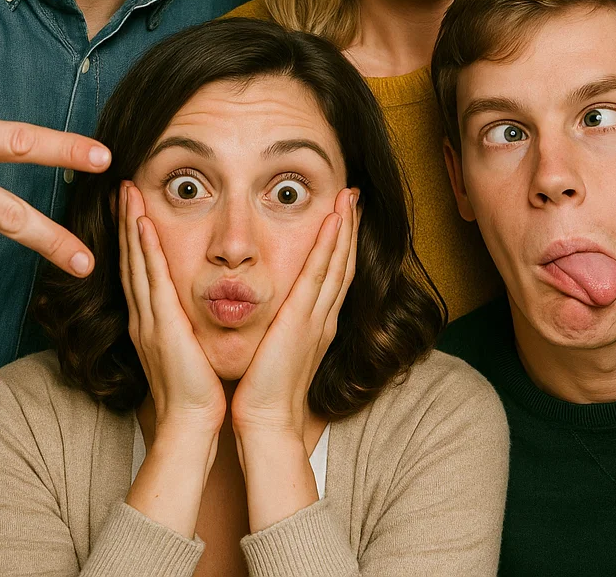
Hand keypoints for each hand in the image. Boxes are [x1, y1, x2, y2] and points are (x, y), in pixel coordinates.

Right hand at [119, 181, 223, 536]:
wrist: (192, 423)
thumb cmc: (197, 390)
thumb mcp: (189, 349)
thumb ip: (187, 326)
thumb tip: (195, 310)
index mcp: (152, 320)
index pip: (140, 269)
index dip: (134, 237)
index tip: (133, 206)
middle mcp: (144, 315)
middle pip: (131, 258)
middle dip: (126, 221)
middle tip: (122, 187)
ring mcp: (148, 319)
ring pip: (137, 261)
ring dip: (131, 224)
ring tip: (127, 192)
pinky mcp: (160, 324)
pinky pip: (151, 279)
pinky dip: (144, 250)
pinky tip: (142, 224)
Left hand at [232, 188, 358, 443]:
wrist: (265, 422)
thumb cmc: (263, 392)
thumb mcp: (275, 351)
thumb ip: (278, 329)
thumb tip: (271, 315)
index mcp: (316, 324)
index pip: (333, 274)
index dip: (340, 244)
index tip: (341, 215)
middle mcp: (323, 317)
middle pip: (343, 262)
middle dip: (349, 227)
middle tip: (352, 194)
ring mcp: (318, 317)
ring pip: (337, 262)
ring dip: (344, 227)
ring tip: (348, 196)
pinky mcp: (304, 319)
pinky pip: (320, 274)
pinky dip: (330, 245)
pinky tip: (334, 220)